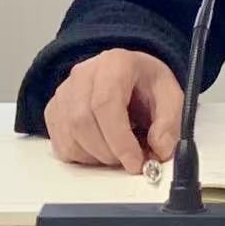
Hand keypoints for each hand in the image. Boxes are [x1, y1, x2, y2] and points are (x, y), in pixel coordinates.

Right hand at [43, 49, 184, 173]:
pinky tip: (100, 150)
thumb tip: (160, 149)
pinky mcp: (53, 109)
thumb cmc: (147, 84)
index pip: (106, 103)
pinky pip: (60, 143)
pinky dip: (81, 157)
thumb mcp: (170, 96)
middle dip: (108, 152)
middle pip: (83, 121)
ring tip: (117, 153)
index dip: (119, 139)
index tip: (135, 162)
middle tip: (128, 161)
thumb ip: (169, 122)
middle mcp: (83, 74)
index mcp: (115, 63)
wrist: (129, 75)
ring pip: (69, 136)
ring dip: (95, 157)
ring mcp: (64, 91)